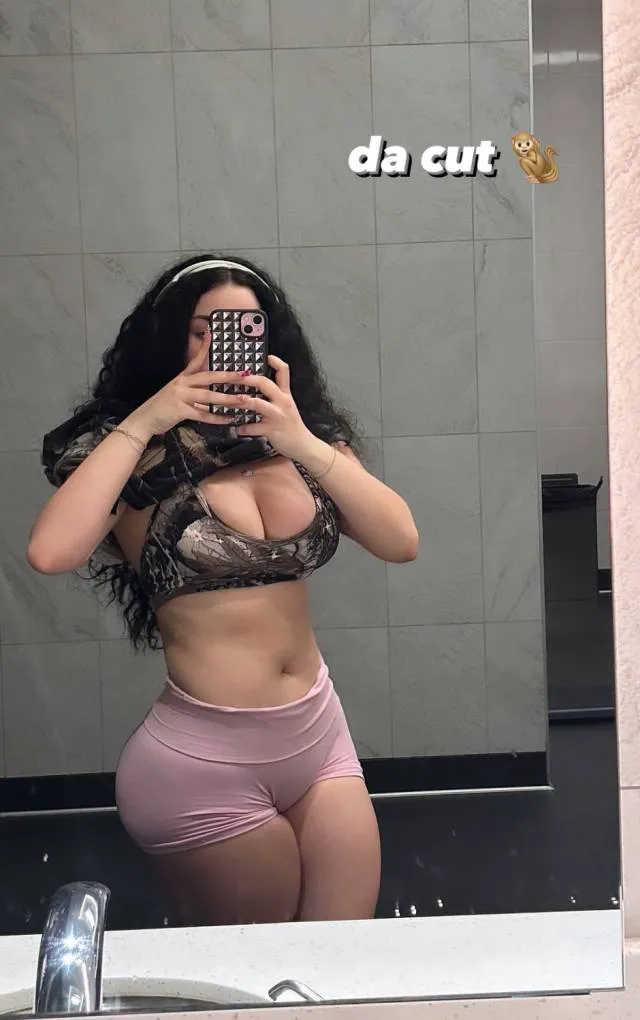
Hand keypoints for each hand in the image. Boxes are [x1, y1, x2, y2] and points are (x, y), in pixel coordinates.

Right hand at [124, 335, 250, 437]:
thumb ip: (192, 392)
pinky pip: (202, 414)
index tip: (211, 334)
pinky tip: (229, 419)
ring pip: (208, 396)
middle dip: (228, 375)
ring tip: (243, 399)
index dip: (203, 347)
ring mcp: (180, 396)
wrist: (144, 419)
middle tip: (244, 374)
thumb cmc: (162, 408)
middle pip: (208, 376)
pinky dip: (216, 418)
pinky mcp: (180, 410)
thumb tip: (210, 393)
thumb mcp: (176, 394)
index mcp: (182, 378)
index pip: (195, 360)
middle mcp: (182, 384)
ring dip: (227, 398)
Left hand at [216, 355, 314, 460]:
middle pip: (266, 383)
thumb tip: (258, 388)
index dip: (274, 361)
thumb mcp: (287, 406)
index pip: (283, 371)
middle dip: (248, 379)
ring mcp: (276, 415)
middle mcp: (282, 402)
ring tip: (232, 400)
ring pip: (258, 404)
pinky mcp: (271, 430)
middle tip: (235, 376)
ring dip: (242, 401)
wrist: (303, 445)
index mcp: (285, 394)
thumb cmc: (292, 425)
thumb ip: (276, 396)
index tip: (265, 356)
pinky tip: (236, 428)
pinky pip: (253, 427)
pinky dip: (242, 428)